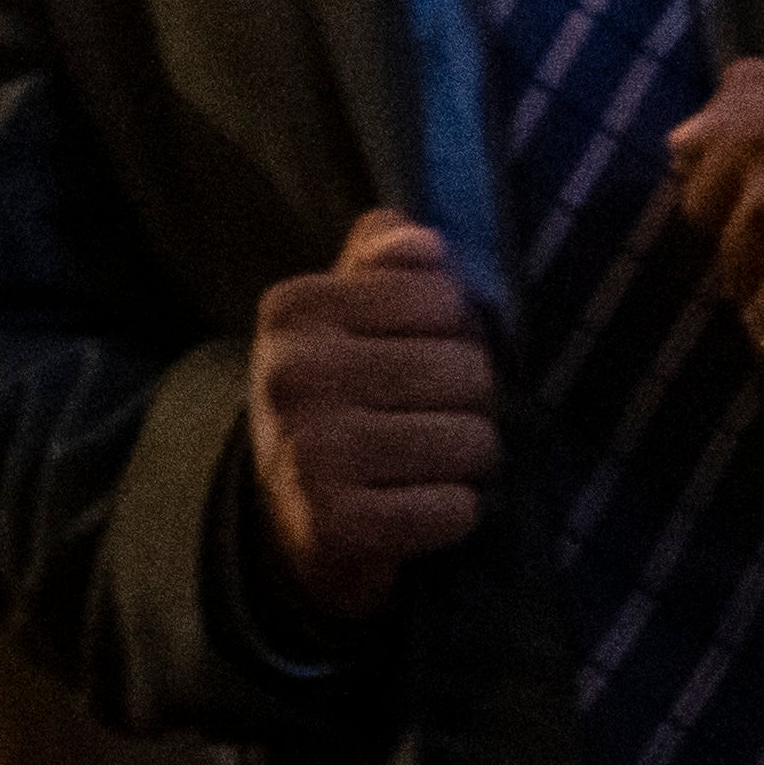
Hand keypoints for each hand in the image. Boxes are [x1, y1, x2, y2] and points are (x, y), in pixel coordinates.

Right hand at [246, 210, 498, 624]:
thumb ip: (386, 265)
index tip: (418, 358)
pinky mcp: (336, 523)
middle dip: (470, 403)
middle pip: (469, 372)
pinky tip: (414, 507)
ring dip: (467, 462)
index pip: (442, 298)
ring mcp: (311, 449)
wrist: (289, 512)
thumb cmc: (340, 396)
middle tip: (427, 420)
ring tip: (424, 464)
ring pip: (473, 442)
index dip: (455, 333)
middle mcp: (293, 371)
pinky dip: (452, 514)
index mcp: (294, 308)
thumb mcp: (346, 317)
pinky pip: (455, 510)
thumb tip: (423, 241)